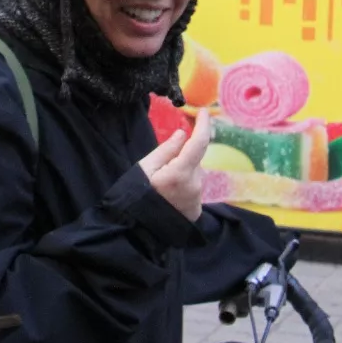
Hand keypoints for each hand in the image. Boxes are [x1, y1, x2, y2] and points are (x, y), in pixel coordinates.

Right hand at [138, 107, 212, 221]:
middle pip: (194, 160)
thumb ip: (166, 149)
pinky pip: (193, 188)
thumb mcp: (145, 167)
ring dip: (182, 172)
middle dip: (183, 157)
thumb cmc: (138, 195)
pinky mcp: (197, 208)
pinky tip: (169, 196)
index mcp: (180, 172)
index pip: (199, 143)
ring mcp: (198, 197)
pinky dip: (184, 186)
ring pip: (194, 174)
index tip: (203, 112)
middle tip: (161, 167)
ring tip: (162, 186)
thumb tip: (183, 134)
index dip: (203, 125)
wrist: (139, 230)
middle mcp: (195, 183)